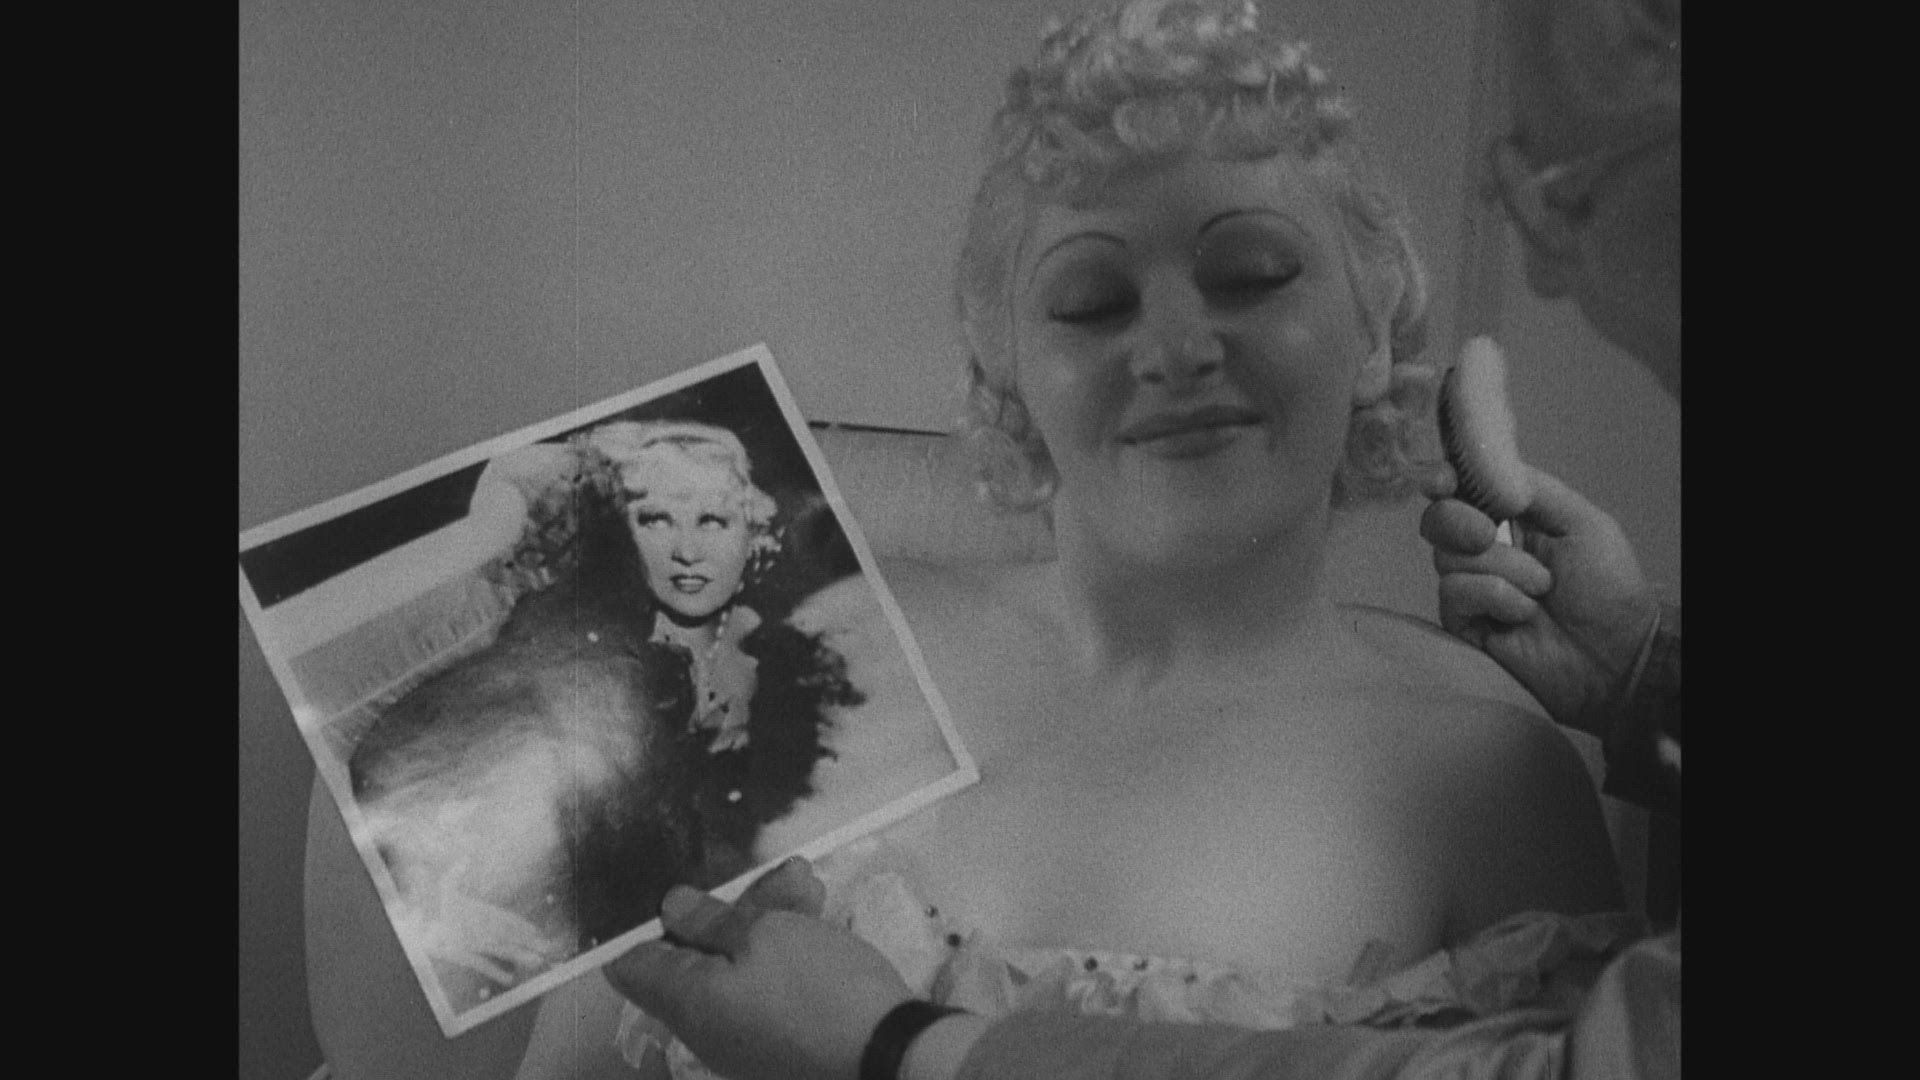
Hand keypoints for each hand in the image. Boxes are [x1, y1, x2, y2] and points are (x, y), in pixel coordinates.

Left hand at [604, 858, 914, 1079]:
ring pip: (742, 965)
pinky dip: (788, 951)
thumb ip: (710, 919)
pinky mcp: (782, 1041)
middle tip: (780, 874)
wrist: (890, 1056)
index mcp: (687, 1003)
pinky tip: (817, 915)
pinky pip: (769, 988)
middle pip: (699, 956)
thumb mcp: (764, 934)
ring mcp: (745, 1038)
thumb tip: (668, 909)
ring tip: (809, 883)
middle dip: (735, 907)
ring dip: (772, 919)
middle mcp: (706, 1027)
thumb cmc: (818, 988)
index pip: (632, 966)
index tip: (684, 890)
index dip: (649, 922)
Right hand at [1420, 464, 1659, 740]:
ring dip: (1502, 569)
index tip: (1442, 480)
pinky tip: (1523, 614)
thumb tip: (1485, 470)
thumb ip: (1533, 488)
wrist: (1616, 655)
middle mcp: (1484, 551)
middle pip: (1439, 520)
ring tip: (1541, 589)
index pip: (1461, 491)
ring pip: (1448, 558)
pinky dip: (1495, 597)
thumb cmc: (1608, 588)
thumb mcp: (1582, 522)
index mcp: (1511, 520)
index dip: (1442, 479)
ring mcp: (1472, 589)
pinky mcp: (1464, 624)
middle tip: (1490, 534)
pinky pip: (1454, 594)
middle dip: (1460, 521)